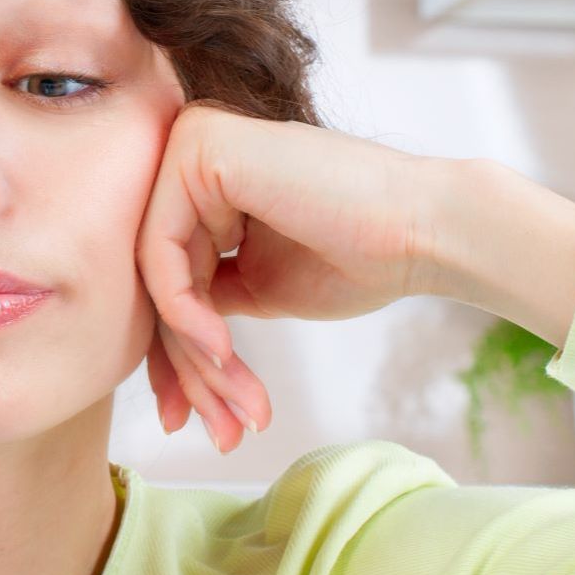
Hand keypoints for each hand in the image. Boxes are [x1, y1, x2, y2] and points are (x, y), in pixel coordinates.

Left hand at [134, 105, 574, 453]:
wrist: (424, 233)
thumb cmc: (358, 257)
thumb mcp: (256, 286)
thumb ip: (201, 296)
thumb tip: (150, 338)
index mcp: (203, 178)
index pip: (164, 277)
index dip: (175, 358)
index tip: (190, 420)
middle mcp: (190, 150)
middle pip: (155, 279)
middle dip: (184, 369)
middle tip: (216, 431)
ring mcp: (191, 142)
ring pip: (154, 275)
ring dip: (193, 357)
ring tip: (233, 409)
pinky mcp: (200, 148)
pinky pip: (161, 253)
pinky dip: (185, 315)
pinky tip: (222, 352)